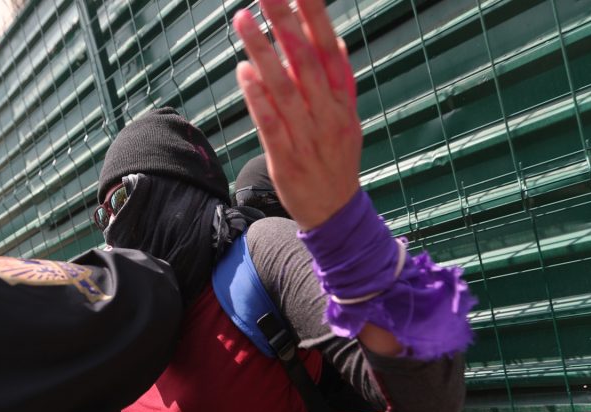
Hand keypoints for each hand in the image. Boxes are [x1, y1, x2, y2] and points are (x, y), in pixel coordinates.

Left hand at [233, 0, 361, 229]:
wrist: (335, 213)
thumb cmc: (336, 161)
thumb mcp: (348, 119)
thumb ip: (341, 82)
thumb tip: (335, 42)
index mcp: (342, 100)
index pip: (327, 47)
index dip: (312, 14)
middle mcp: (328, 113)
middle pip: (305, 59)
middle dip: (283, 21)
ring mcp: (307, 136)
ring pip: (284, 87)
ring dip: (262, 51)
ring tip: (242, 20)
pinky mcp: (287, 159)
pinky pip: (271, 123)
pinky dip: (258, 97)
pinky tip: (244, 72)